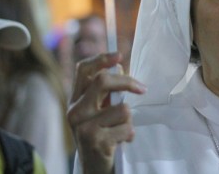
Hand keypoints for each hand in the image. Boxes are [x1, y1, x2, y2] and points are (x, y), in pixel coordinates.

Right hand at [68, 52, 145, 173]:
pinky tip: (121, 142)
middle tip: (143, 89)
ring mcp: (83, 126)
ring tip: (121, 130)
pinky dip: (129, 135)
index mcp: (75, 100)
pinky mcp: (96, 140)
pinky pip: (126, 128)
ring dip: (129, 120)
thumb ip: (105, 93)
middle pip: (102, 81)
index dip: (101, 59)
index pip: (83, 70)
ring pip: (122, 108)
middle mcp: (75, 111)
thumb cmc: (101, 136)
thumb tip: (121, 68)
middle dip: (128, 82)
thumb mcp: (97, 113)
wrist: (93, 169)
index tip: (119, 55)